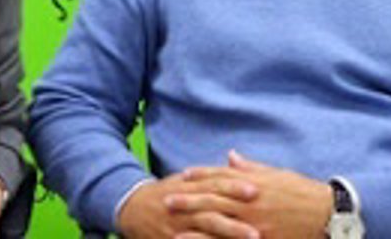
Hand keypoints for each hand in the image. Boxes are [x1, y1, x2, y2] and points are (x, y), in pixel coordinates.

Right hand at [117, 174, 260, 238]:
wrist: (131, 208)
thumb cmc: (165, 193)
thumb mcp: (184, 179)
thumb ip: (210, 173)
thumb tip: (236, 159)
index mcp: (189, 187)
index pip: (215, 185)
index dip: (234, 187)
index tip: (256, 189)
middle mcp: (184, 206)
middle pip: (212, 211)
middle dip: (235, 220)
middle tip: (260, 227)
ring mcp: (177, 226)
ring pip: (203, 232)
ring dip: (225, 238)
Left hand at [170, 150, 332, 238]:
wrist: (328, 215)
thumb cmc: (303, 193)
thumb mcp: (277, 175)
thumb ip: (251, 168)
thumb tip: (231, 157)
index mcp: (254, 183)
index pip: (221, 177)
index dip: (201, 175)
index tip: (183, 174)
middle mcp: (251, 202)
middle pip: (213, 200)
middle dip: (188, 200)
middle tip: (166, 200)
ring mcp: (254, 225)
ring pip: (218, 225)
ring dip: (195, 228)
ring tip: (173, 230)